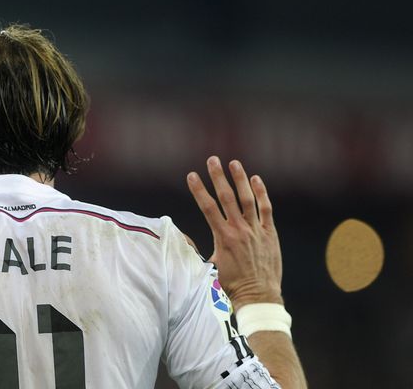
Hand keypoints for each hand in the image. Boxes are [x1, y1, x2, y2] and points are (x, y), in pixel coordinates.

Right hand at [186, 156, 282, 309]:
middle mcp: (239, 230)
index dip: (198, 190)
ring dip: (240, 179)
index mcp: (223, 237)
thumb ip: (203, 249)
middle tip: (212, 160)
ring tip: (234, 163)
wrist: (258, 296)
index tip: (191, 175)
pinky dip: (261, 193)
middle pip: (227, 197)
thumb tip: (187, 242)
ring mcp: (256, 230)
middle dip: (218, 177)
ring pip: (247, 199)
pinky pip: (265, 209)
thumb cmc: (232, 284)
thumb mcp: (212, 266)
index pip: (208, 207)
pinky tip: (255, 180)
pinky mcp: (269, 233)